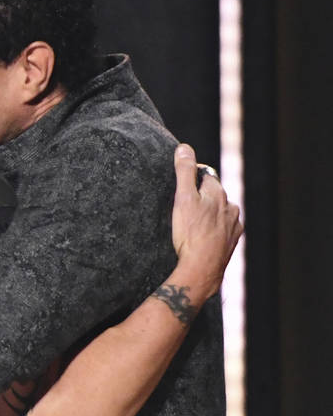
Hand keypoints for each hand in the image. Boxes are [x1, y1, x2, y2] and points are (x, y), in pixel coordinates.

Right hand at [171, 143, 242, 298]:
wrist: (201, 268)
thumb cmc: (190, 234)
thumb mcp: (183, 198)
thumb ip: (184, 172)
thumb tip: (184, 147)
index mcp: (218, 194)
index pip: (206, 176)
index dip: (193, 177)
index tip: (182, 184)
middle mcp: (230, 207)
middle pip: (215, 194)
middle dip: (203, 196)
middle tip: (184, 205)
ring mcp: (233, 226)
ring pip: (221, 213)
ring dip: (211, 214)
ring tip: (194, 223)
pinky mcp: (231, 243)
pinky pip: (224, 230)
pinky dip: (215, 231)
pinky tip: (204, 237)